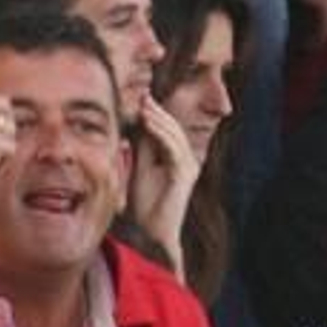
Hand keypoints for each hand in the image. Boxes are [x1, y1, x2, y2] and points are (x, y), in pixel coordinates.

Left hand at [129, 94, 200, 280]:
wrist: (151, 230)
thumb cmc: (144, 202)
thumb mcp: (141, 165)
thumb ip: (143, 145)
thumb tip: (138, 120)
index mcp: (178, 158)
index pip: (168, 129)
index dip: (155, 112)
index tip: (140, 97)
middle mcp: (188, 160)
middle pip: (173, 128)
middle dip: (157, 111)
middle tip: (142, 96)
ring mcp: (189, 166)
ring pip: (174, 134)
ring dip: (158, 118)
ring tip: (144, 105)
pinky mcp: (185, 174)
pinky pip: (172, 147)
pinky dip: (160, 133)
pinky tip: (147, 122)